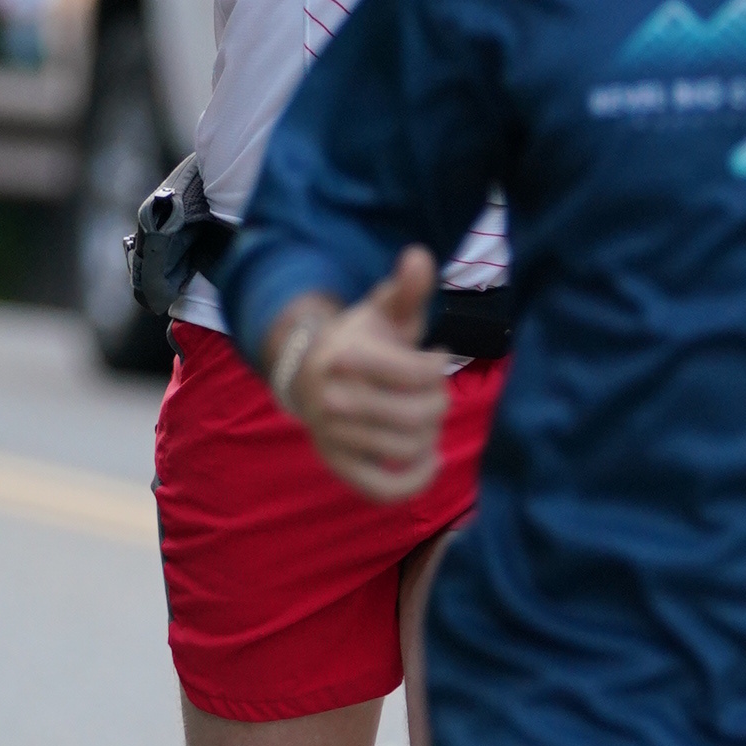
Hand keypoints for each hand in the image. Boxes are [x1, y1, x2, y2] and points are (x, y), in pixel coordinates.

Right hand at [275, 252, 450, 505]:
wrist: (306, 372)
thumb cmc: (359, 340)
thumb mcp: (380, 310)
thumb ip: (405, 289)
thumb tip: (420, 256)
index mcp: (347, 356)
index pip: (418, 373)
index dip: (438, 368)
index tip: (435, 357)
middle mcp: (334, 399)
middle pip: (418, 415)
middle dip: (438, 402)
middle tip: (434, 391)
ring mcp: (333, 436)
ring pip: (407, 449)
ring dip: (430, 435)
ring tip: (427, 417)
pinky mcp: (337, 465)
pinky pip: (381, 489)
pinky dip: (414, 482)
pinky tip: (431, 461)